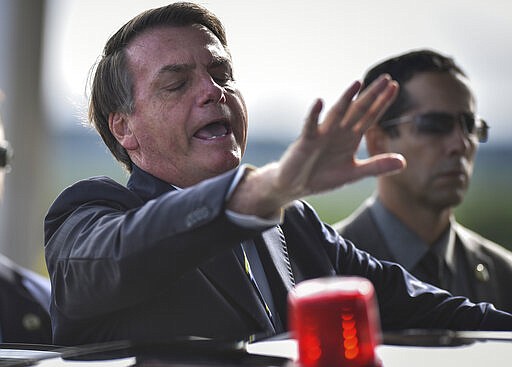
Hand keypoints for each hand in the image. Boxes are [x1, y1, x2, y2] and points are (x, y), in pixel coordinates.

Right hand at [228, 74, 404, 216]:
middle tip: (386, 78)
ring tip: (357, 84)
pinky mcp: (306, 141)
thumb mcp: (353, 174)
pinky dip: (314, 114)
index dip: (382, 102)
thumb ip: (376, 167)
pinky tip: (319, 102)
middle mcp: (338, 131)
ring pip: (337, 114)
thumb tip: (404, 163)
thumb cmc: (322, 176)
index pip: (370, 116)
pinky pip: (310, 126)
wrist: (296, 186)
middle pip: (358, 110)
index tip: (395, 86)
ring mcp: (322, 134)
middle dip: (371, 95)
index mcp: (351, 137)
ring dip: (346, 99)